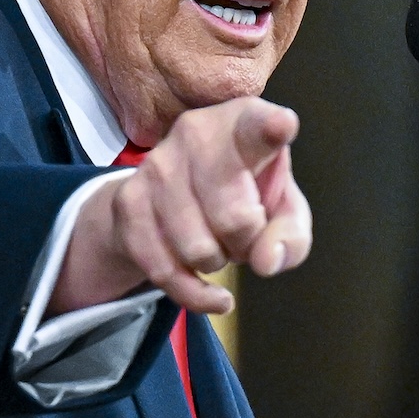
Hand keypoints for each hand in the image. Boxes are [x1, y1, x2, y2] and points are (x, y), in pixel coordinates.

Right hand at [51, 97, 311, 314]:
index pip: (258, 127)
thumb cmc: (244, 196)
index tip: (283, 126)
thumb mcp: (283, 213)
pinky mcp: (128, 201)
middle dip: (246, 243)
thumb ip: (290, 236)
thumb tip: (265, 260)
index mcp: (243, 123)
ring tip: (217, 240)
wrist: (169, 197)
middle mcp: (195, 132)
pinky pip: (166, 271)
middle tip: (244, 232)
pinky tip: (213, 293)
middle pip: (234, 219)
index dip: (273, 129)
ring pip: (199, 250)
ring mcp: (156, 165)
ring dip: (217, 261)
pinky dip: (195, 294)